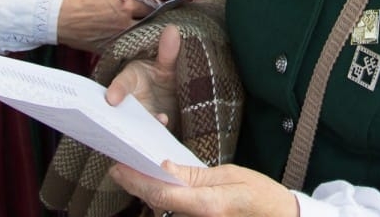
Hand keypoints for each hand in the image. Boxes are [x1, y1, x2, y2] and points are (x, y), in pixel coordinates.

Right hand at [55, 0, 151, 51]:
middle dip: (151, 20)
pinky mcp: (104, 49)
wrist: (55, 18)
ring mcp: (114, 40)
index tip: (157, 2)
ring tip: (144, 28)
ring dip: (141, 33)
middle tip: (154, 16)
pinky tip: (129, 40)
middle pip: (146, 24)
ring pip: (136, 38)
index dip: (154, 3)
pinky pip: (122, 48)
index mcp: (124, 8)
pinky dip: (127, 44)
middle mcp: (122, 26)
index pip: (149, 6)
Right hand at [106, 23, 180, 128]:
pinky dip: (155, 137)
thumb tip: (172, 30)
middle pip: (124, 111)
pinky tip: (164, 136)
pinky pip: (148, 136)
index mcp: (131, 78)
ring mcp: (139, 116)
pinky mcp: (148, 130)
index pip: (122, 83)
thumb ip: (169, 51)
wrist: (174, 92)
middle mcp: (130, 100)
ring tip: (160, 123)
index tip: (112, 99)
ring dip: (145, 129)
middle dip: (126, 119)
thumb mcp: (168, 62)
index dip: (117, 91)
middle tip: (129, 127)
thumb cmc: (164, 73)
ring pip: (136, 125)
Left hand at [109, 160, 298, 216]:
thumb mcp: (230, 176)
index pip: (162, 193)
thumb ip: (194, 175)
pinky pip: (175, 211)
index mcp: (207, 205)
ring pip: (163, 208)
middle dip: (137, 185)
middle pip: (157, 202)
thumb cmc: (261, 196)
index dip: (137, 181)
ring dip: (149, 191)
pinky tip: (159, 184)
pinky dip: (164, 198)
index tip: (118, 168)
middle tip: (120, 168)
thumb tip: (164, 168)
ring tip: (135, 172)